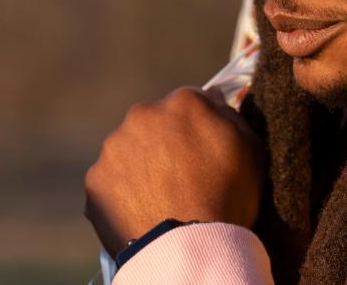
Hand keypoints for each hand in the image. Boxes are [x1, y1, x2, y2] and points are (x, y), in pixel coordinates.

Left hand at [84, 86, 264, 255]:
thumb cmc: (228, 195)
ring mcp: (114, 147)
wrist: (187, 247)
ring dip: (142, 162)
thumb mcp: (250, 146)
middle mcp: (143, 114)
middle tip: (181, 173)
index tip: (203, 149)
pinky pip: (112, 178)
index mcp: (183, 102)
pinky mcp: (96, 179)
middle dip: (165, 139)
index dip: (198, 126)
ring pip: (130, 147)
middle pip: (155, 120)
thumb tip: (214, 98)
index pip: (190, 102)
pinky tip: (143, 207)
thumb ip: (230, 113)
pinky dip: (124, 188)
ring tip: (161, 194)